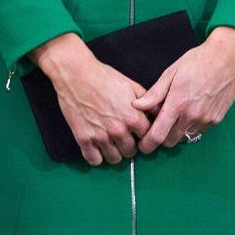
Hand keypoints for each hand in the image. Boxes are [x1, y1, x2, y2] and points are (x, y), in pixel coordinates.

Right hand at [31, 33, 148, 166]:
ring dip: (115, 152)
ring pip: (115, 159)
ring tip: (112, 142)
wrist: (77, 74)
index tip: (139, 133)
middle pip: (131, 152)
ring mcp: (100, 136)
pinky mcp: (83, 139)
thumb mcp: (132, 86)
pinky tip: (98, 146)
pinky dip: (97, 156)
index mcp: (132, 117)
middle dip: (130, 145)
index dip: (144, 134)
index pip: (148, 138)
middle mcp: (118, 130)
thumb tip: (158, 114)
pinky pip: (94, 160)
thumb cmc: (103, 77)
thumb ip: (147, 103)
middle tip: (125, 137)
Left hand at [133, 25, 234, 153]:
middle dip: (162, 136)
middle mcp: (192, 116)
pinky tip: (194, 109)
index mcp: (177, 104)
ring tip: (180, 111)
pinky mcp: (216, 119)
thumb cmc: (198, 61)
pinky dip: (192, 125)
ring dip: (179, 130)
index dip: (147, 144)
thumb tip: (136, 106)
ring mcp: (206, 119)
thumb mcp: (171, 73)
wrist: (227, 58)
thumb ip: (154, 94)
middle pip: (170, 141)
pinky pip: (199, 130)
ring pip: (185, 136)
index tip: (143, 145)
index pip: (158, 136)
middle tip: (161, 122)